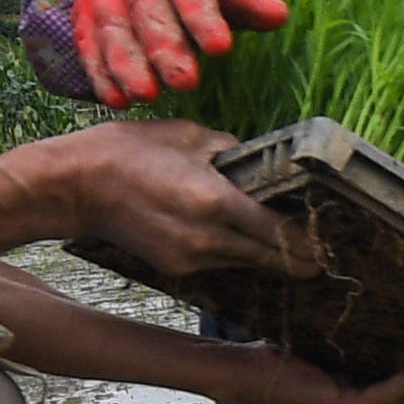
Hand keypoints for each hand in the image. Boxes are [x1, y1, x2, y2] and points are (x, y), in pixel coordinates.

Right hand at [22, 117, 303, 281]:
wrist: (74, 186)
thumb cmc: (127, 152)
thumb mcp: (189, 136)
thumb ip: (233, 151)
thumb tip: (262, 162)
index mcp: (216, 203)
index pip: (281, 233)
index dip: (309, 240)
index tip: (329, 240)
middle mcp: (208, 239)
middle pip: (272, 257)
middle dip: (298, 255)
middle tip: (321, 249)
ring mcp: (191, 258)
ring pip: (247, 261)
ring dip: (267, 252)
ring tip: (286, 237)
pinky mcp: (176, 267)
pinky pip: (221, 262)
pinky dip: (236, 251)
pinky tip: (241, 235)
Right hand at [66, 0, 288, 103]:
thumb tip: (278, 17)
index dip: (202, 15)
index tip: (221, 49)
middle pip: (146, 6)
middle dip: (165, 47)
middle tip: (185, 83)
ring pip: (113, 27)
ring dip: (127, 63)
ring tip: (147, 95)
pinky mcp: (83, 14)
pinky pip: (88, 44)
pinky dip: (100, 74)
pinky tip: (116, 100)